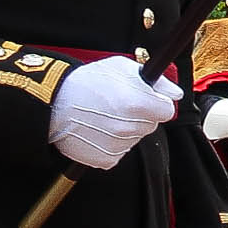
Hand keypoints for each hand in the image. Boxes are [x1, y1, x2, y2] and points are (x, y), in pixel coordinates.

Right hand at [47, 56, 178, 169]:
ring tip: (103, 115)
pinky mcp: (105, 159)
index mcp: (137, 104)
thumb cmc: (86, 81)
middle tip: (118, 104)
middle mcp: (130, 128)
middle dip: (140, 115)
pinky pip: (118, 152)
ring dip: (126, 129)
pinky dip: (111, 143)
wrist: (52, 103)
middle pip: (150, 125)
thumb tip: (175, 93)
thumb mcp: (121, 68)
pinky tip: (97, 129)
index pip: (166, 111)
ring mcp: (118, 146)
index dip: (157, 103)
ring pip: (134, 138)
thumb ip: (155, 82)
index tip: (147, 99)